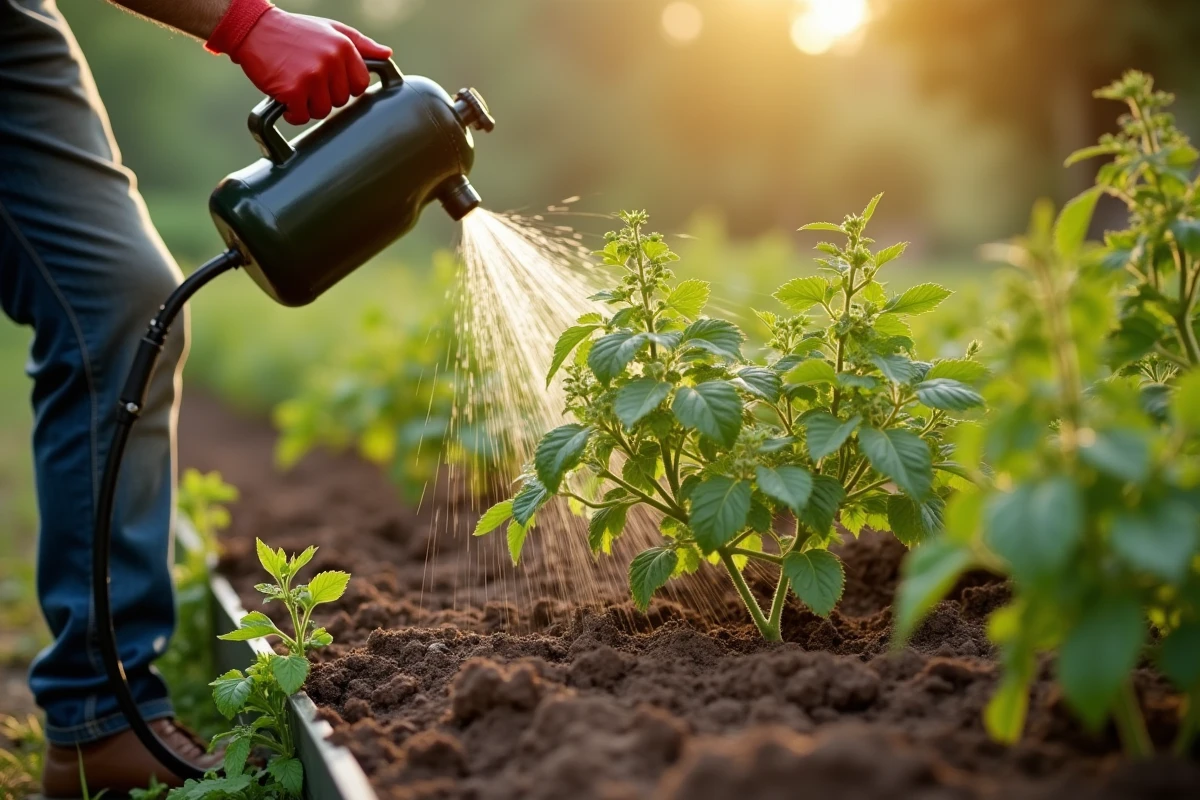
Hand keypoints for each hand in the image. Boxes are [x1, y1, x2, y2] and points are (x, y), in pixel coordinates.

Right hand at [208, 2, 391, 125]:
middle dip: (324, 95)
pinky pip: (301, 116)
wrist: (253, 28)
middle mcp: (331, 60)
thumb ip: (360, 44)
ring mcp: (312, 76)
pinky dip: (292, 112)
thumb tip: (388, 55)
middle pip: (341, 100)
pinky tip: (284, 96)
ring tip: (295, 84)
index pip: (361, 84)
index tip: (329, 80)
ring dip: (308, 105)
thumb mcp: (330, 29)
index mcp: (344, 46)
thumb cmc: (294, 32)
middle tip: (306, 78)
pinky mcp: (293, 90)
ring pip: (323, 111)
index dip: (345, 86)